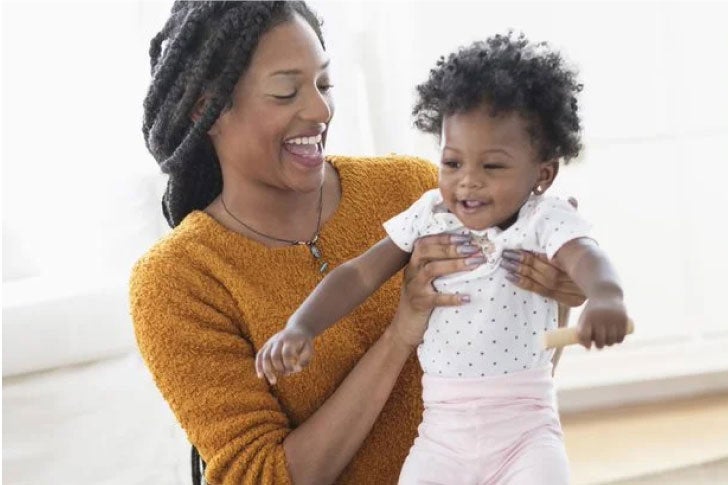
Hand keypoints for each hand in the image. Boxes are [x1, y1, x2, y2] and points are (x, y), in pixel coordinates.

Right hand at [255, 326, 313, 384]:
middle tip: (287, 374)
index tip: (297, 370)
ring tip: (273, 382)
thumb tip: (296, 369)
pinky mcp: (266, 345)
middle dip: (279, 368)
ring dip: (267, 370)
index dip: (290, 364)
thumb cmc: (304, 343)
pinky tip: (260, 376)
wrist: (297, 328)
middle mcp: (278, 340)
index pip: (287, 353)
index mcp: (290, 340)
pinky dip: (258, 366)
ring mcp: (271, 342)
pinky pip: (259, 355)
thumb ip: (304, 360)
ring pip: (264, 356)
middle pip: (274, 355)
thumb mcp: (309, 349)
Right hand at [389, 233, 483, 349]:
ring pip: (432, 270)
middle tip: (475, 249)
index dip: (445, 237)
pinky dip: (453, 298)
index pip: (426, 242)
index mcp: (414, 262)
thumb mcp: (424, 279)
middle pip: (428, 252)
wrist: (404, 327)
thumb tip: (468, 251)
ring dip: (455, 265)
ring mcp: (414, 288)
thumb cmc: (421, 299)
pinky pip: (436, 299)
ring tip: (475, 263)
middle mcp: (412, 272)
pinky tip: (468, 298)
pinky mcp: (419, 305)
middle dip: (453, 248)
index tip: (466, 236)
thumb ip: (437, 265)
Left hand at [499, 196, 585, 306]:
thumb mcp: (579, 232)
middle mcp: (575, 273)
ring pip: (540, 279)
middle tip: (506, 254)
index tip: (514, 245)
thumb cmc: (586, 249)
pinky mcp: (568, 300)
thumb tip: (571, 198)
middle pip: (544, 267)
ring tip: (505, 263)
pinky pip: (541, 292)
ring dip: (520, 271)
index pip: (549, 254)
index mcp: (579, 257)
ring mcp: (572, 288)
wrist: (604, 279)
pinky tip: (510, 277)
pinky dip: (523, 284)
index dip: (529, 251)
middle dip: (522, 260)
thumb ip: (573, 215)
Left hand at [576, 296, 628, 349]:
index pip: (585, 335)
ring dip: (609, 344)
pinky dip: (619, 340)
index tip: (589, 346)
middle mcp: (600, 318)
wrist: (605, 294)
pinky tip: (616, 340)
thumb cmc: (592, 310)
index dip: (586, 343)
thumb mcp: (584, 318)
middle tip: (599, 345)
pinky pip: (621, 336)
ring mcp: (612, 319)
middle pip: (600, 340)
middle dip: (599, 345)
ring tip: (607, 342)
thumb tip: (588, 348)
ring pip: (611, 340)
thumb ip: (582, 333)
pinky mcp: (623, 319)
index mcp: (588, 317)